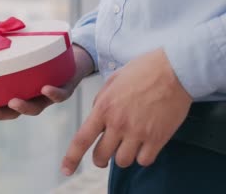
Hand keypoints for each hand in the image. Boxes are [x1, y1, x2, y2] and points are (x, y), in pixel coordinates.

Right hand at [0, 45, 93, 119]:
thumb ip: (5, 43)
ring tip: (13, 101)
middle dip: (0, 113)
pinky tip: (45, 89)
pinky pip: (61, 94)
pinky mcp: (67, 88)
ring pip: (36, 108)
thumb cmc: (45, 52)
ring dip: (24, 107)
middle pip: (14, 111)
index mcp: (19, 91)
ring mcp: (49, 95)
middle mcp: (32, 97)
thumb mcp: (24, 49)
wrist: (77, 56)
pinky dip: (53, 94)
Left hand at [61, 48, 192, 175]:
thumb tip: (96, 116)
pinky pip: (144, 160)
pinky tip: (144, 146)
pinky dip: (142, 157)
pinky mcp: (158, 138)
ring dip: (123, 156)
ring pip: (122, 162)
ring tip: (128, 145)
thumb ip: (101, 101)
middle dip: (100, 159)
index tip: (66, 169)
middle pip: (101, 156)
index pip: (82, 139)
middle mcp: (118, 123)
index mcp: (103, 108)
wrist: (175, 70)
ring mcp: (138, 132)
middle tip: (105, 155)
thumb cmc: (143, 71)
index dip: (71, 158)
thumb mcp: (112, 81)